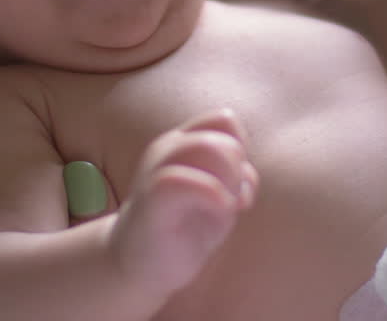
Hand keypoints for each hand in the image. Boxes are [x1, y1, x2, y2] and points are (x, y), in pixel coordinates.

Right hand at [109, 109, 258, 296]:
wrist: (140, 266)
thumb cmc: (184, 228)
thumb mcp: (219, 195)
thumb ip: (237, 176)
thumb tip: (247, 176)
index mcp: (182, 143)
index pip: (224, 120)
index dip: (241, 148)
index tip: (237, 183)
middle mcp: (167, 149)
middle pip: (223, 136)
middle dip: (239, 170)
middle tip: (232, 202)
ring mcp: (156, 169)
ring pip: (208, 146)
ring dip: (230, 180)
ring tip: (224, 208)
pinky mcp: (152, 197)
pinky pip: (187, 179)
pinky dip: (216, 196)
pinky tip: (218, 215)